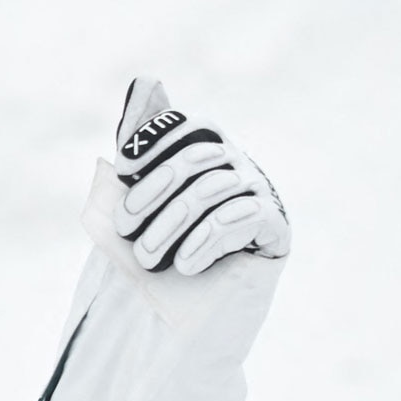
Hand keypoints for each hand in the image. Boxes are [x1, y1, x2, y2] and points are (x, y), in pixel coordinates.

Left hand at [111, 78, 288, 275]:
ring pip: (214, 189)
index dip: (153, 140)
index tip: (123, 169)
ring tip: (147, 258)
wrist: (174, 321)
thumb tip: (145, 79)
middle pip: (196, 158)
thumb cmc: (151, 260)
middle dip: (152, 193)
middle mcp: (236, 167)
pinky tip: (184, 265)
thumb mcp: (127, 200)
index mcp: (204, 154)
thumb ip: (133, 146)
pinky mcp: (276, 230)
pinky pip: (246, 216)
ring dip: (171, 225)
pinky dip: (206, 240)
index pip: (187, 124)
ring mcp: (260, 195)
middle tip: (125, 231)